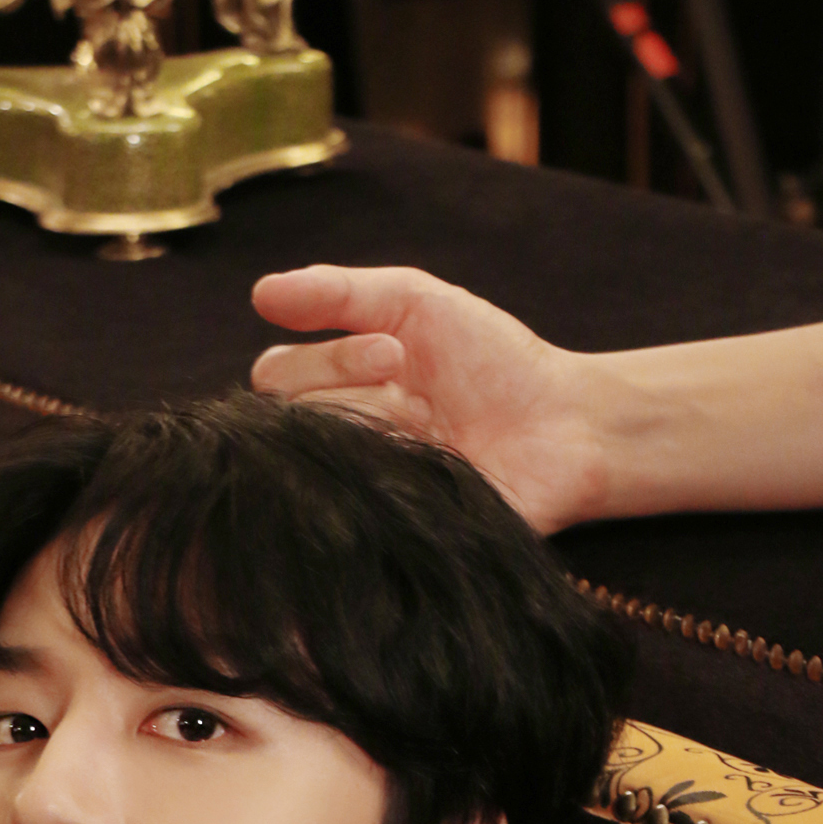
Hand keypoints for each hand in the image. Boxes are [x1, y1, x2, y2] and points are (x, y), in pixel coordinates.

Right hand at [251, 264, 608, 534]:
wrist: (562, 428)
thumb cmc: (495, 363)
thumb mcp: (416, 302)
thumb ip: (340, 293)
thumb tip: (260, 293)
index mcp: (337, 385)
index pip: (276, 376)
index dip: (324, 360)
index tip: (393, 352)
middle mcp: (336, 436)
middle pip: (284, 419)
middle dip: (346, 391)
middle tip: (409, 384)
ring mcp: (355, 485)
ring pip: (306, 466)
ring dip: (365, 434)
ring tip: (425, 426)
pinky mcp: (379, 530)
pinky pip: (338, 518)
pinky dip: (374, 488)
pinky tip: (421, 469)